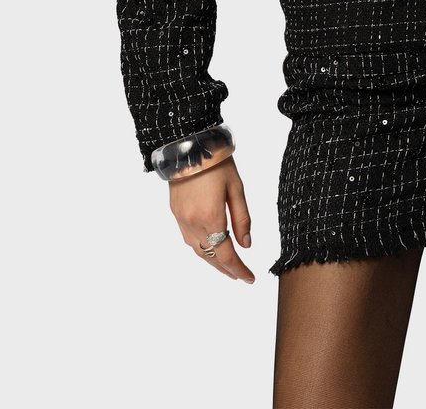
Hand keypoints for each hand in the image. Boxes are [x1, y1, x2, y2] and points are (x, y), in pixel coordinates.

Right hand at [168, 155, 255, 283]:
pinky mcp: (175, 213)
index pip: (226, 255)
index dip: (239, 269)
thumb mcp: (236, 188)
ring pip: (197, 251)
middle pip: (211, 257)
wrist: (188, 146)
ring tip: (227, 266)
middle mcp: (193, 223)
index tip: (250, 278)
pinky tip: (209, 247)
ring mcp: (181, 219)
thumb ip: (242, 218)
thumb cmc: (217, 162)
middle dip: (226, 269)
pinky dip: (201, 248)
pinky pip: (188, 239)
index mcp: (211, 217)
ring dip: (212, 262)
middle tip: (241, 275)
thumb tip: (247, 245)